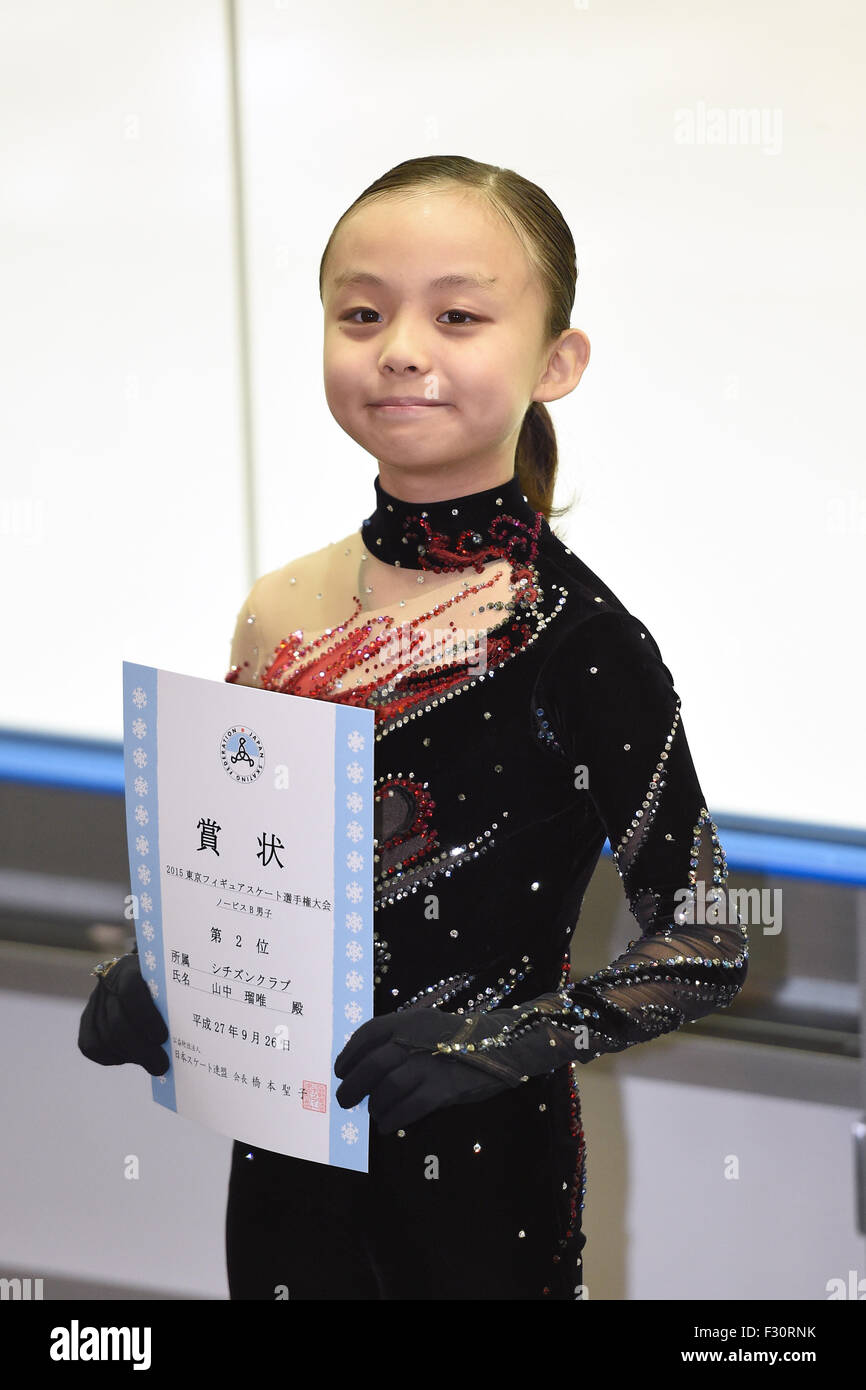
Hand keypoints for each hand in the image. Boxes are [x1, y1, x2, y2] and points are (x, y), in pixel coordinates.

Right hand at [78, 953, 169, 1076]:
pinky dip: (111, 1057)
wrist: (138, 973)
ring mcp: (95, 1002)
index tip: (163, 1038)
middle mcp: (108, 984)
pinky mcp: (87, 1020)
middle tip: (162, 1065)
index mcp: (130, 968)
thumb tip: (192, 1026)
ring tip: (152, 1063)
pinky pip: (91, 1046)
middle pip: (118, 1022)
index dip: (146, 1017)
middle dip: (141, 1050)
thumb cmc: (161, 981)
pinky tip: (130, 1058)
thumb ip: (174, 998)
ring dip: (130, 1056)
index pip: (131, 991)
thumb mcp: (168, 980)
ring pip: (105, 1038)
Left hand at [333, 1004, 528, 1133]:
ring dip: (375, 1105)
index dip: (349, 1053)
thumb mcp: (428, 1026)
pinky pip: (409, 1107)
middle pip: (373, 1065)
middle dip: (353, 1085)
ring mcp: (431, 1064)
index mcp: (410, 1019)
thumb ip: (401, 1040)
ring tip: (373, 1113)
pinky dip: (393, 1118)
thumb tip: (366, 1067)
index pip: (369, 1033)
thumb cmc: (460, 1038)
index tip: (340, 1070)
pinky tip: (388, 1124)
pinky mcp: (445, 1089)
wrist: (504, 1044)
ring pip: (389, 1088)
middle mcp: (417, 1039)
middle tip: (345, 1100)